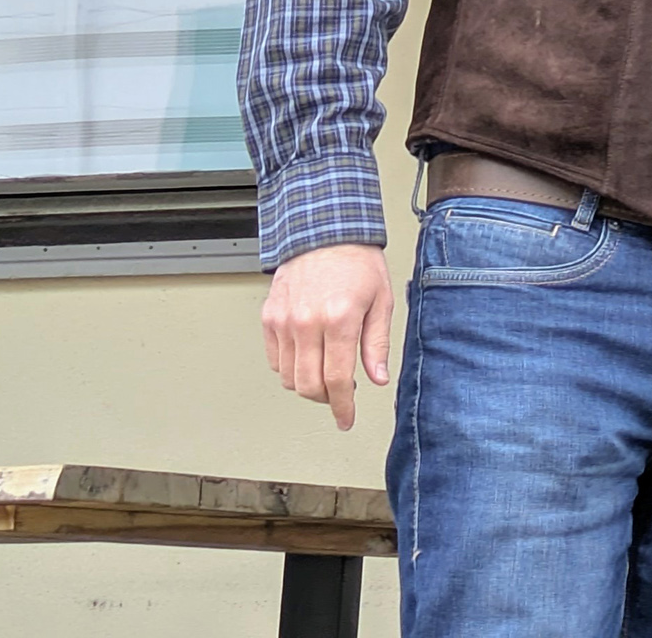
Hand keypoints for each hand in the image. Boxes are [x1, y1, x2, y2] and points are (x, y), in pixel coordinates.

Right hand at [260, 243, 394, 431]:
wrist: (324, 232)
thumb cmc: (357, 263)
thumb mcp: (381, 301)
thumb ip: (377, 344)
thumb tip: (378, 378)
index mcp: (339, 320)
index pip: (337, 380)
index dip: (342, 407)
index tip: (345, 419)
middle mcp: (307, 323)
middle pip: (308, 385)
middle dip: (326, 400)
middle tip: (341, 395)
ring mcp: (283, 322)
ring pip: (288, 377)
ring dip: (307, 385)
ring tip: (325, 373)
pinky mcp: (269, 318)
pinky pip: (274, 360)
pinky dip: (289, 369)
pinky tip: (308, 359)